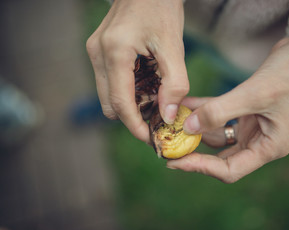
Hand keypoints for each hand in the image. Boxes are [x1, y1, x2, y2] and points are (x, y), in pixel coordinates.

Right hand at [86, 0, 187, 142]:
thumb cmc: (162, 8)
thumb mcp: (174, 46)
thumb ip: (174, 84)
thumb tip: (169, 116)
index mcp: (114, 52)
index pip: (120, 103)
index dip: (135, 126)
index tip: (151, 139)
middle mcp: (98, 54)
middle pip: (110, 104)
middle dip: (132, 117)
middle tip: (157, 122)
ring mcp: (96, 51)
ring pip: (109, 94)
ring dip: (131, 104)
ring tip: (156, 102)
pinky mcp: (100, 50)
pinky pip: (111, 81)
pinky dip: (128, 90)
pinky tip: (147, 86)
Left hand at [167, 25, 288, 182]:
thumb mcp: (253, 95)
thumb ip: (219, 112)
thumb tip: (187, 127)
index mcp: (269, 148)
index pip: (230, 169)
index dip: (200, 168)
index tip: (174, 162)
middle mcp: (260, 141)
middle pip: (220, 156)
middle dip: (194, 150)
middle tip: (167, 144)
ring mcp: (252, 126)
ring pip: (217, 134)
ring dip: (195, 126)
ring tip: (171, 120)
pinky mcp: (246, 110)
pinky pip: (219, 114)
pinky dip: (203, 110)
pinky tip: (185, 104)